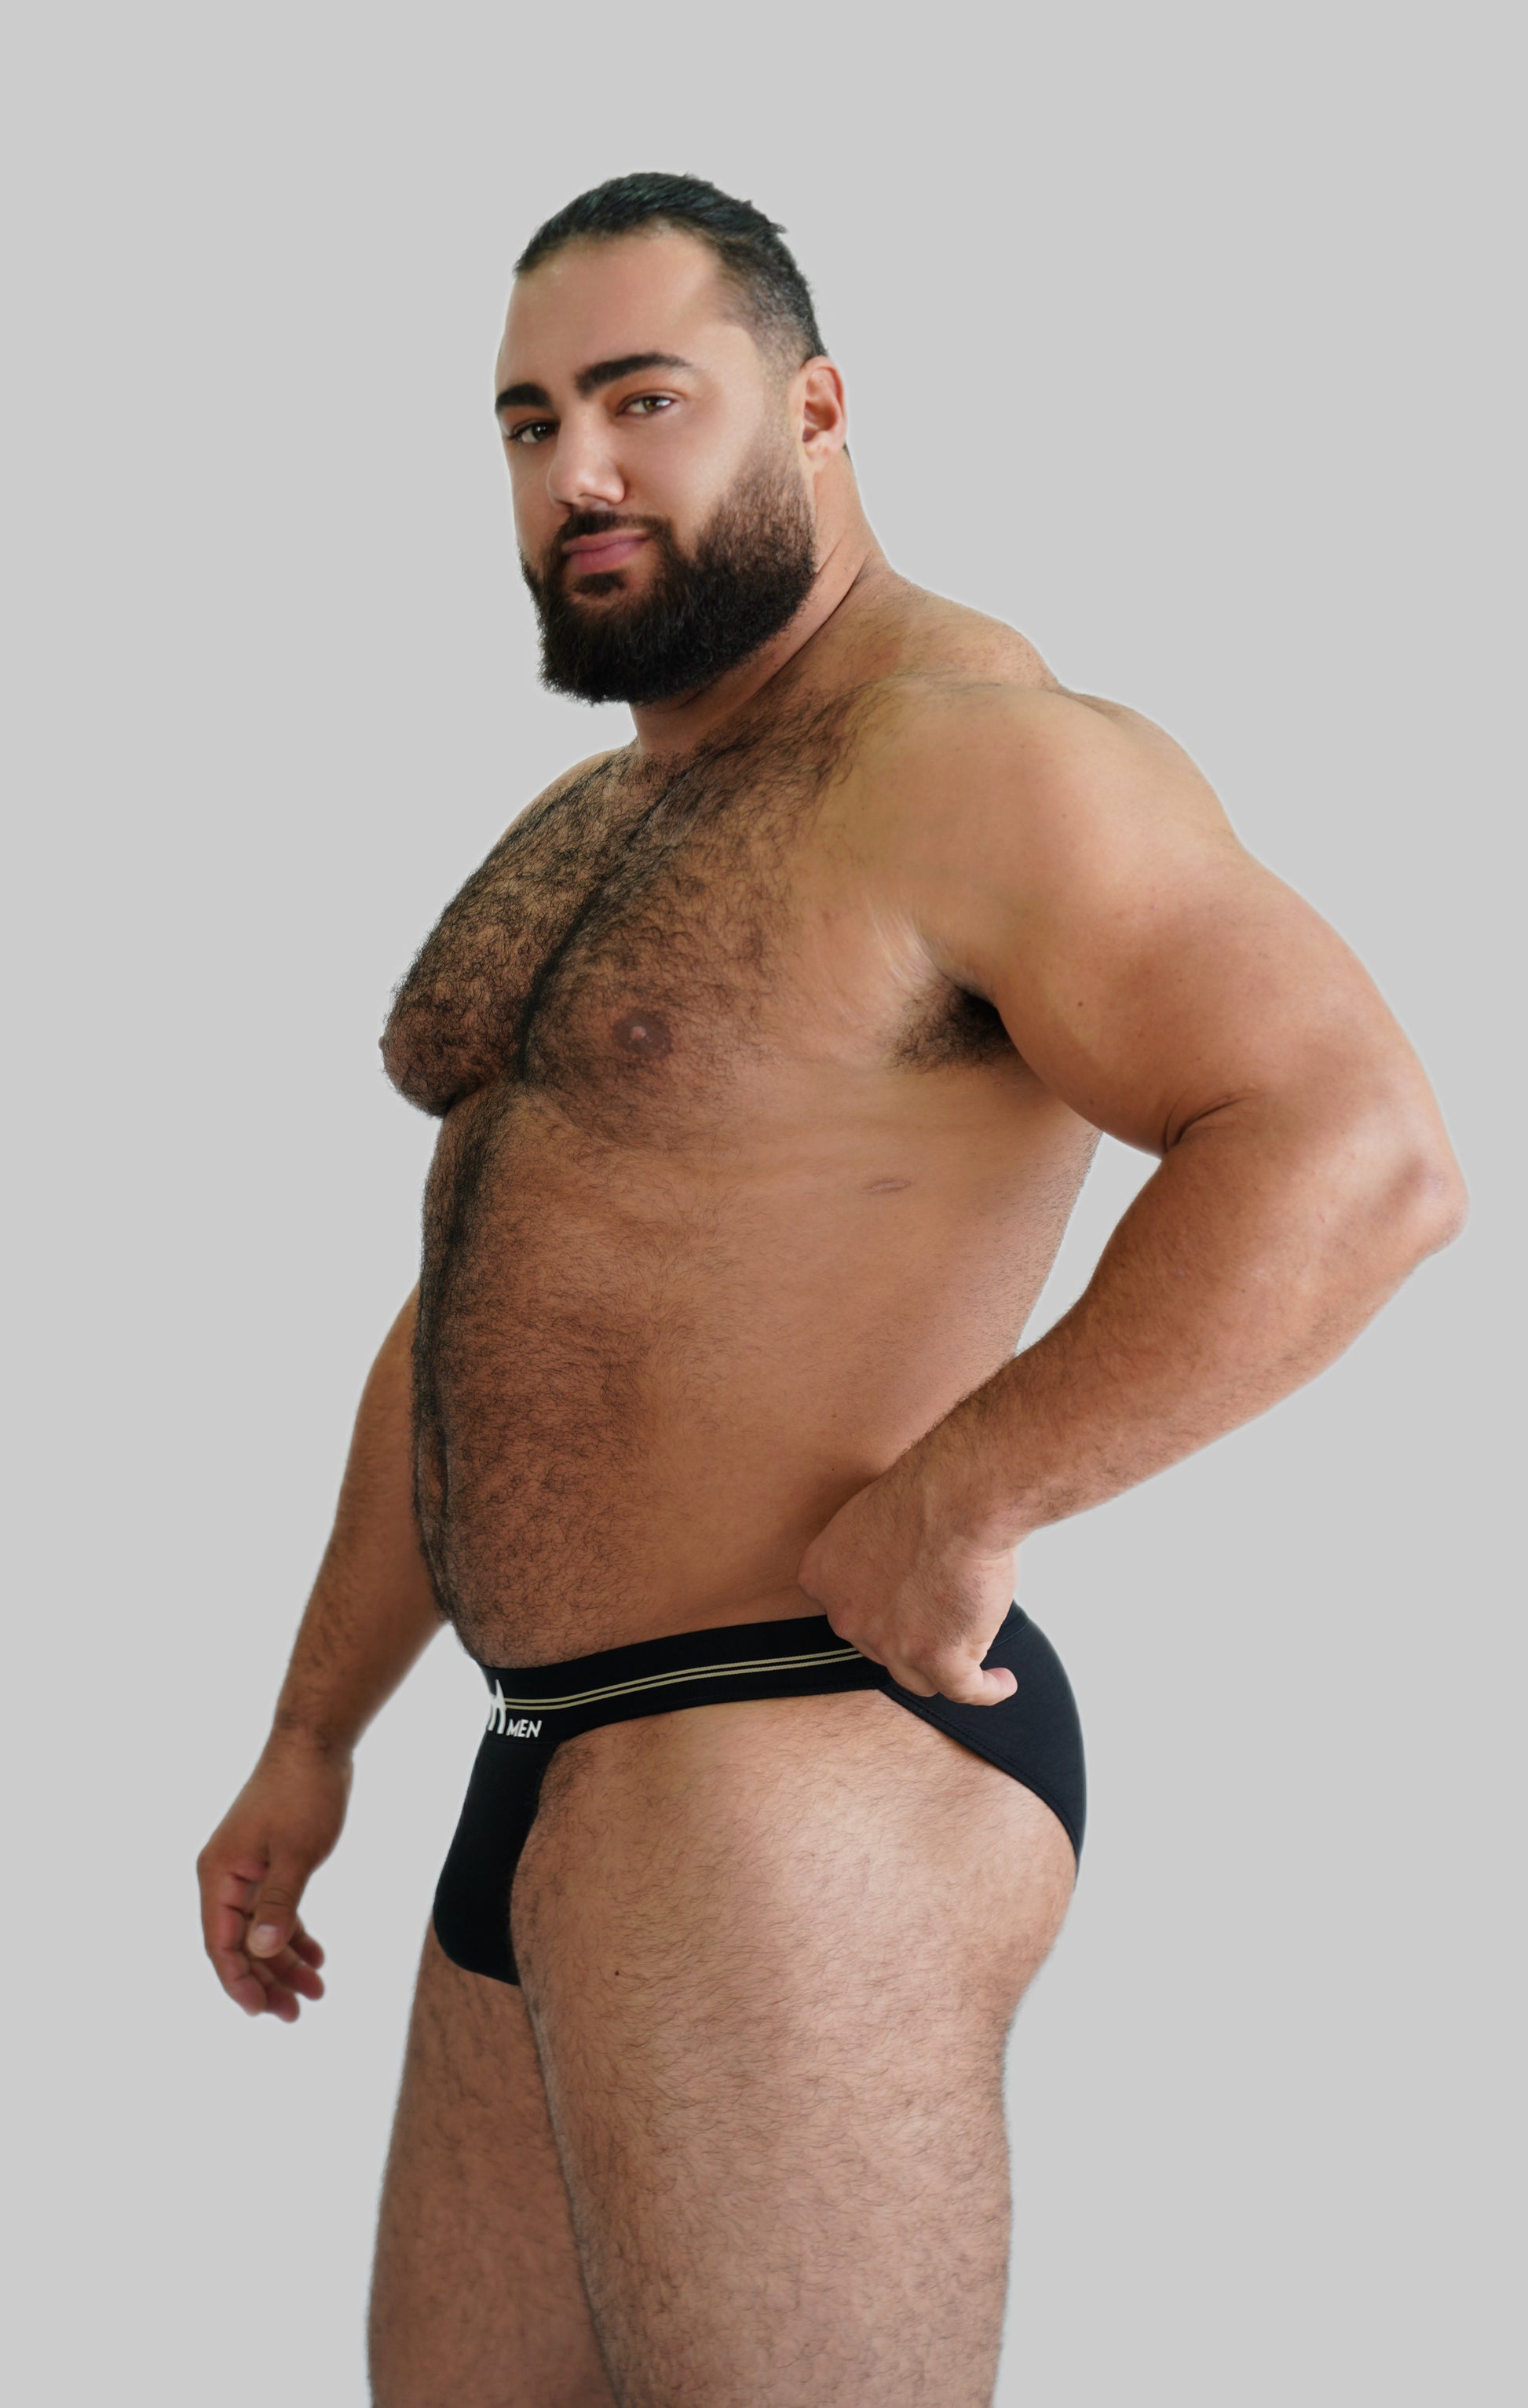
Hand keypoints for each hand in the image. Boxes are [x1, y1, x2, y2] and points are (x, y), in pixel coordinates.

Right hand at [196, 1736, 351, 2021]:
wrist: (316, 1744)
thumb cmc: (303, 1793)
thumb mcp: (297, 1853)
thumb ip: (278, 1904)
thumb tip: (259, 1952)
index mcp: (219, 1875)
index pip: (221, 1943)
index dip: (238, 1981)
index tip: (262, 2012)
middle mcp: (225, 1877)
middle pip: (239, 1944)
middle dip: (266, 1980)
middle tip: (297, 2013)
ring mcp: (247, 1870)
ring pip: (260, 1931)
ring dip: (284, 1962)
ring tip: (316, 1992)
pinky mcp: (269, 1863)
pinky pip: (275, 1911)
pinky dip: (294, 1934)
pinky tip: (317, 1956)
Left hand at [797, 1449, 1019, 1705]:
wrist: (957, 1496)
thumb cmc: (925, 1492)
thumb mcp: (870, 1518)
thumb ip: (873, 1555)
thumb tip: (901, 1575)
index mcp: (822, 1577)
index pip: (846, 1610)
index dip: (876, 1611)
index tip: (899, 1609)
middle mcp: (847, 1617)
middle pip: (879, 1645)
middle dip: (907, 1635)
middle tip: (940, 1619)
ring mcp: (891, 1645)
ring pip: (916, 1675)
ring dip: (941, 1669)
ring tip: (968, 1659)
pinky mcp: (939, 1660)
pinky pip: (965, 1690)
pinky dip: (986, 1689)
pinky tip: (1001, 1682)